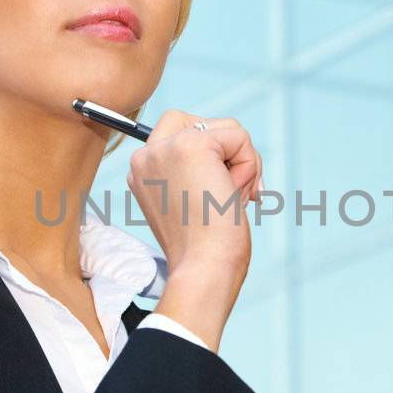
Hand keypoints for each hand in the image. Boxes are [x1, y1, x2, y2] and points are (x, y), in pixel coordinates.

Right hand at [129, 109, 261, 274]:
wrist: (203, 269)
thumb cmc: (205, 248)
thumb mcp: (191, 201)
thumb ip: (197, 171)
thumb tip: (235, 145)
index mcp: (142, 171)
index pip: (180, 135)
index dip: (212, 158)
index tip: (216, 196)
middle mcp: (145, 155)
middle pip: (201, 123)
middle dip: (229, 153)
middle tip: (232, 192)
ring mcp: (166, 147)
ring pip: (226, 128)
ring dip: (243, 164)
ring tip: (232, 198)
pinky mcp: (192, 145)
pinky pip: (239, 136)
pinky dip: (250, 165)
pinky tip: (235, 194)